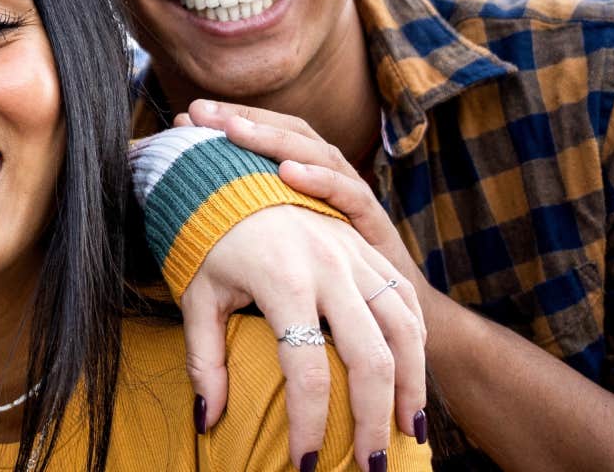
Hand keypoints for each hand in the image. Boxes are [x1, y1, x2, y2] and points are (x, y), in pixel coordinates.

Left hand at [178, 105, 426, 467]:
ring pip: (404, 333)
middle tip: (369, 468)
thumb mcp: (196, 295)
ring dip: (409, 390)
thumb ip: (203, 360)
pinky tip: (410, 384)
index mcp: (284, 279)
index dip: (308, 425)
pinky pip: (407, 306)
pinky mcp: (372, 249)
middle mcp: (330, 266)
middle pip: (369, 360)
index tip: (305, 464)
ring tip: (403, 435)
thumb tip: (206, 421)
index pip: (305, 371)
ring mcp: (357, 255)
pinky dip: (417, 351)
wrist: (230, 171)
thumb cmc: (206, 237)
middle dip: (372, 422)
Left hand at [183, 99, 427, 311]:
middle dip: (243, 118)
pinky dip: (320, 180)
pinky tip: (289, 173)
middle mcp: (330, 180)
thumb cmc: (323, 285)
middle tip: (200, 111)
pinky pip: (349, 195)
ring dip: (274, 139)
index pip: (268, 135)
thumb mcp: (277, 247)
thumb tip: (178, 216)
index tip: (183, 116)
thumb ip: (242, 227)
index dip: (230, 120)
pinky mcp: (374, 227)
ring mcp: (353, 199)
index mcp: (305, 179)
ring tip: (234, 130)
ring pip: (318, 154)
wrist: (392, 319)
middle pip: (290, 134)